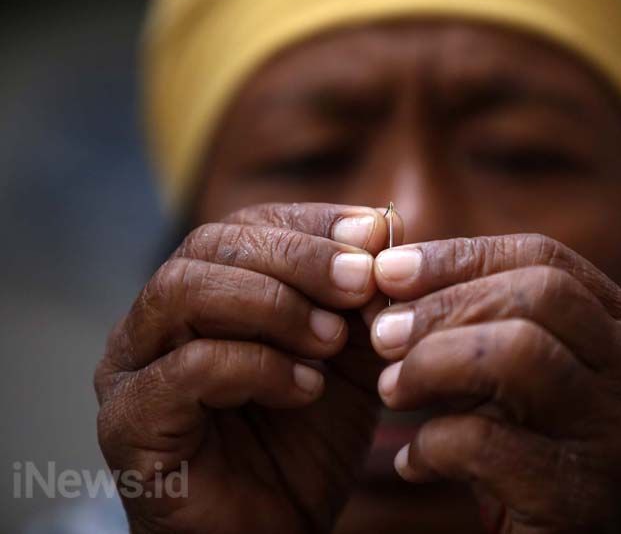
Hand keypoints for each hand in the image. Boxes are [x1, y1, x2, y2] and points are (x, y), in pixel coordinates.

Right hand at [95, 203, 400, 533]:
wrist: (276, 531)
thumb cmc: (307, 441)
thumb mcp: (351, 360)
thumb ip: (362, 302)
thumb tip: (386, 230)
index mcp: (204, 291)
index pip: (248, 225)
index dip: (312, 223)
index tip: (375, 233)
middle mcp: (155, 319)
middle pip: (212, 245)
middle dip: (298, 258)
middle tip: (361, 281)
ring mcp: (132, 367)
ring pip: (185, 291)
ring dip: (273, 305)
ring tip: (331, 339)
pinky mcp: (129, 422)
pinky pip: (186, 368)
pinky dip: (257, 367)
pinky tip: (306, 390)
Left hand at [369, 234, 620, 533]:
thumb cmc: (539, 455)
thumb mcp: (519, 379)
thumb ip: (478, 324)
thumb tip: (388, 274)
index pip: (544, 258)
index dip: (459, 256)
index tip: (388, 269)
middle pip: (540, 292)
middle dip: (444, 303)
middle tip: (381, 333)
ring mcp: (620, 434)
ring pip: (520, 352)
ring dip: (434, 363)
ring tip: (391, 390)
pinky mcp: (584, 497)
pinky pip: (489, 442)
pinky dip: (433, 445)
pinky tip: (414, 463)